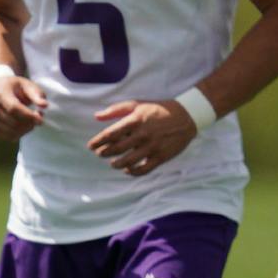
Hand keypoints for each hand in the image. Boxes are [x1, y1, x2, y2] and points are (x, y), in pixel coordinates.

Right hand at [0, 73, 46, 141]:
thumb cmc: (14, 87)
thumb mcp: (26, 85)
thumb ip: (36, 94)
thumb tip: (44, 105)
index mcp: (0, 93)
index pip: (13, 108)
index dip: (28, 116)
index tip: (40, 119)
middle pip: (13, 122)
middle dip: (29, 124)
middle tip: (38, 118)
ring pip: (11, 132)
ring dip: (26, 130)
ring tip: (31, 122)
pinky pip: (7, 137)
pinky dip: (19, 135)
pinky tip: (23, 127)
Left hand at [88, 98, 203, 175]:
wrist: (186, 116)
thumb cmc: (158, 109)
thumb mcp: (137, 104)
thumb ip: (116, 110)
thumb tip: (96, 116)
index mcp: (135, 120)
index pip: (111, 134)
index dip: (98, 142)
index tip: (91, 146)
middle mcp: (142, 135)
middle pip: (117, 149)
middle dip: (104, 153)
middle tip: (100, 154)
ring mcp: (152, 147)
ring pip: (128, 161)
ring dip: (116, 164)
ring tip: (112, 163)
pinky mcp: (161, 157)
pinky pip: (143, 170)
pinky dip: (132, 172)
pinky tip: (127, 170)